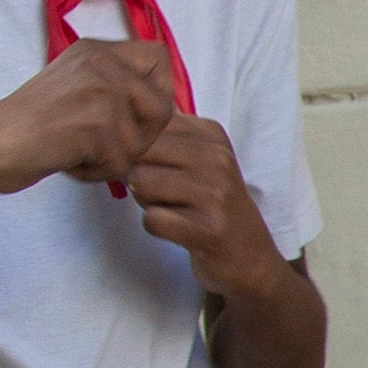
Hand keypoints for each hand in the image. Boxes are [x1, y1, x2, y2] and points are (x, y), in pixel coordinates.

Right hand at [0, 37, 175, 193]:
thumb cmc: (32, 126)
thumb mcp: (77, 86)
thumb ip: (117, 86)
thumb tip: (169, 105)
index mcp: (97, 50)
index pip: (160, 58)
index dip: (160, 92)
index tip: (135, 116)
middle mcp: (100, 62)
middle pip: (162, 106)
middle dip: (141, 137)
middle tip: (102, 144)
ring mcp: (98, 90)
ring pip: (143, 140)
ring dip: (115, 158)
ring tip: (78, 151)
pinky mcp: (93, 123)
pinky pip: (121, 162)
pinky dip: (96, 173)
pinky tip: (67, 162)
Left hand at [124, 116, 283, 292]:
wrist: (250, 256)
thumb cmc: (211, 204)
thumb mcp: (198, 158)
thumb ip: (164, 134)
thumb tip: (118, 111)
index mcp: (212, 134)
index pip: (146, 125)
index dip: (137, 149)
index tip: (158, 168)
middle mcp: (217, 158)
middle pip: (138, 154)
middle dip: (138, 175)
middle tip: (163, 193)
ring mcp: (215, 193)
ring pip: (140, 184)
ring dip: (146, 202)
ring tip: (173, 209)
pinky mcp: (208, 228)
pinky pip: (152, 220)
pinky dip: (155, 227)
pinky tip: (177, 229)